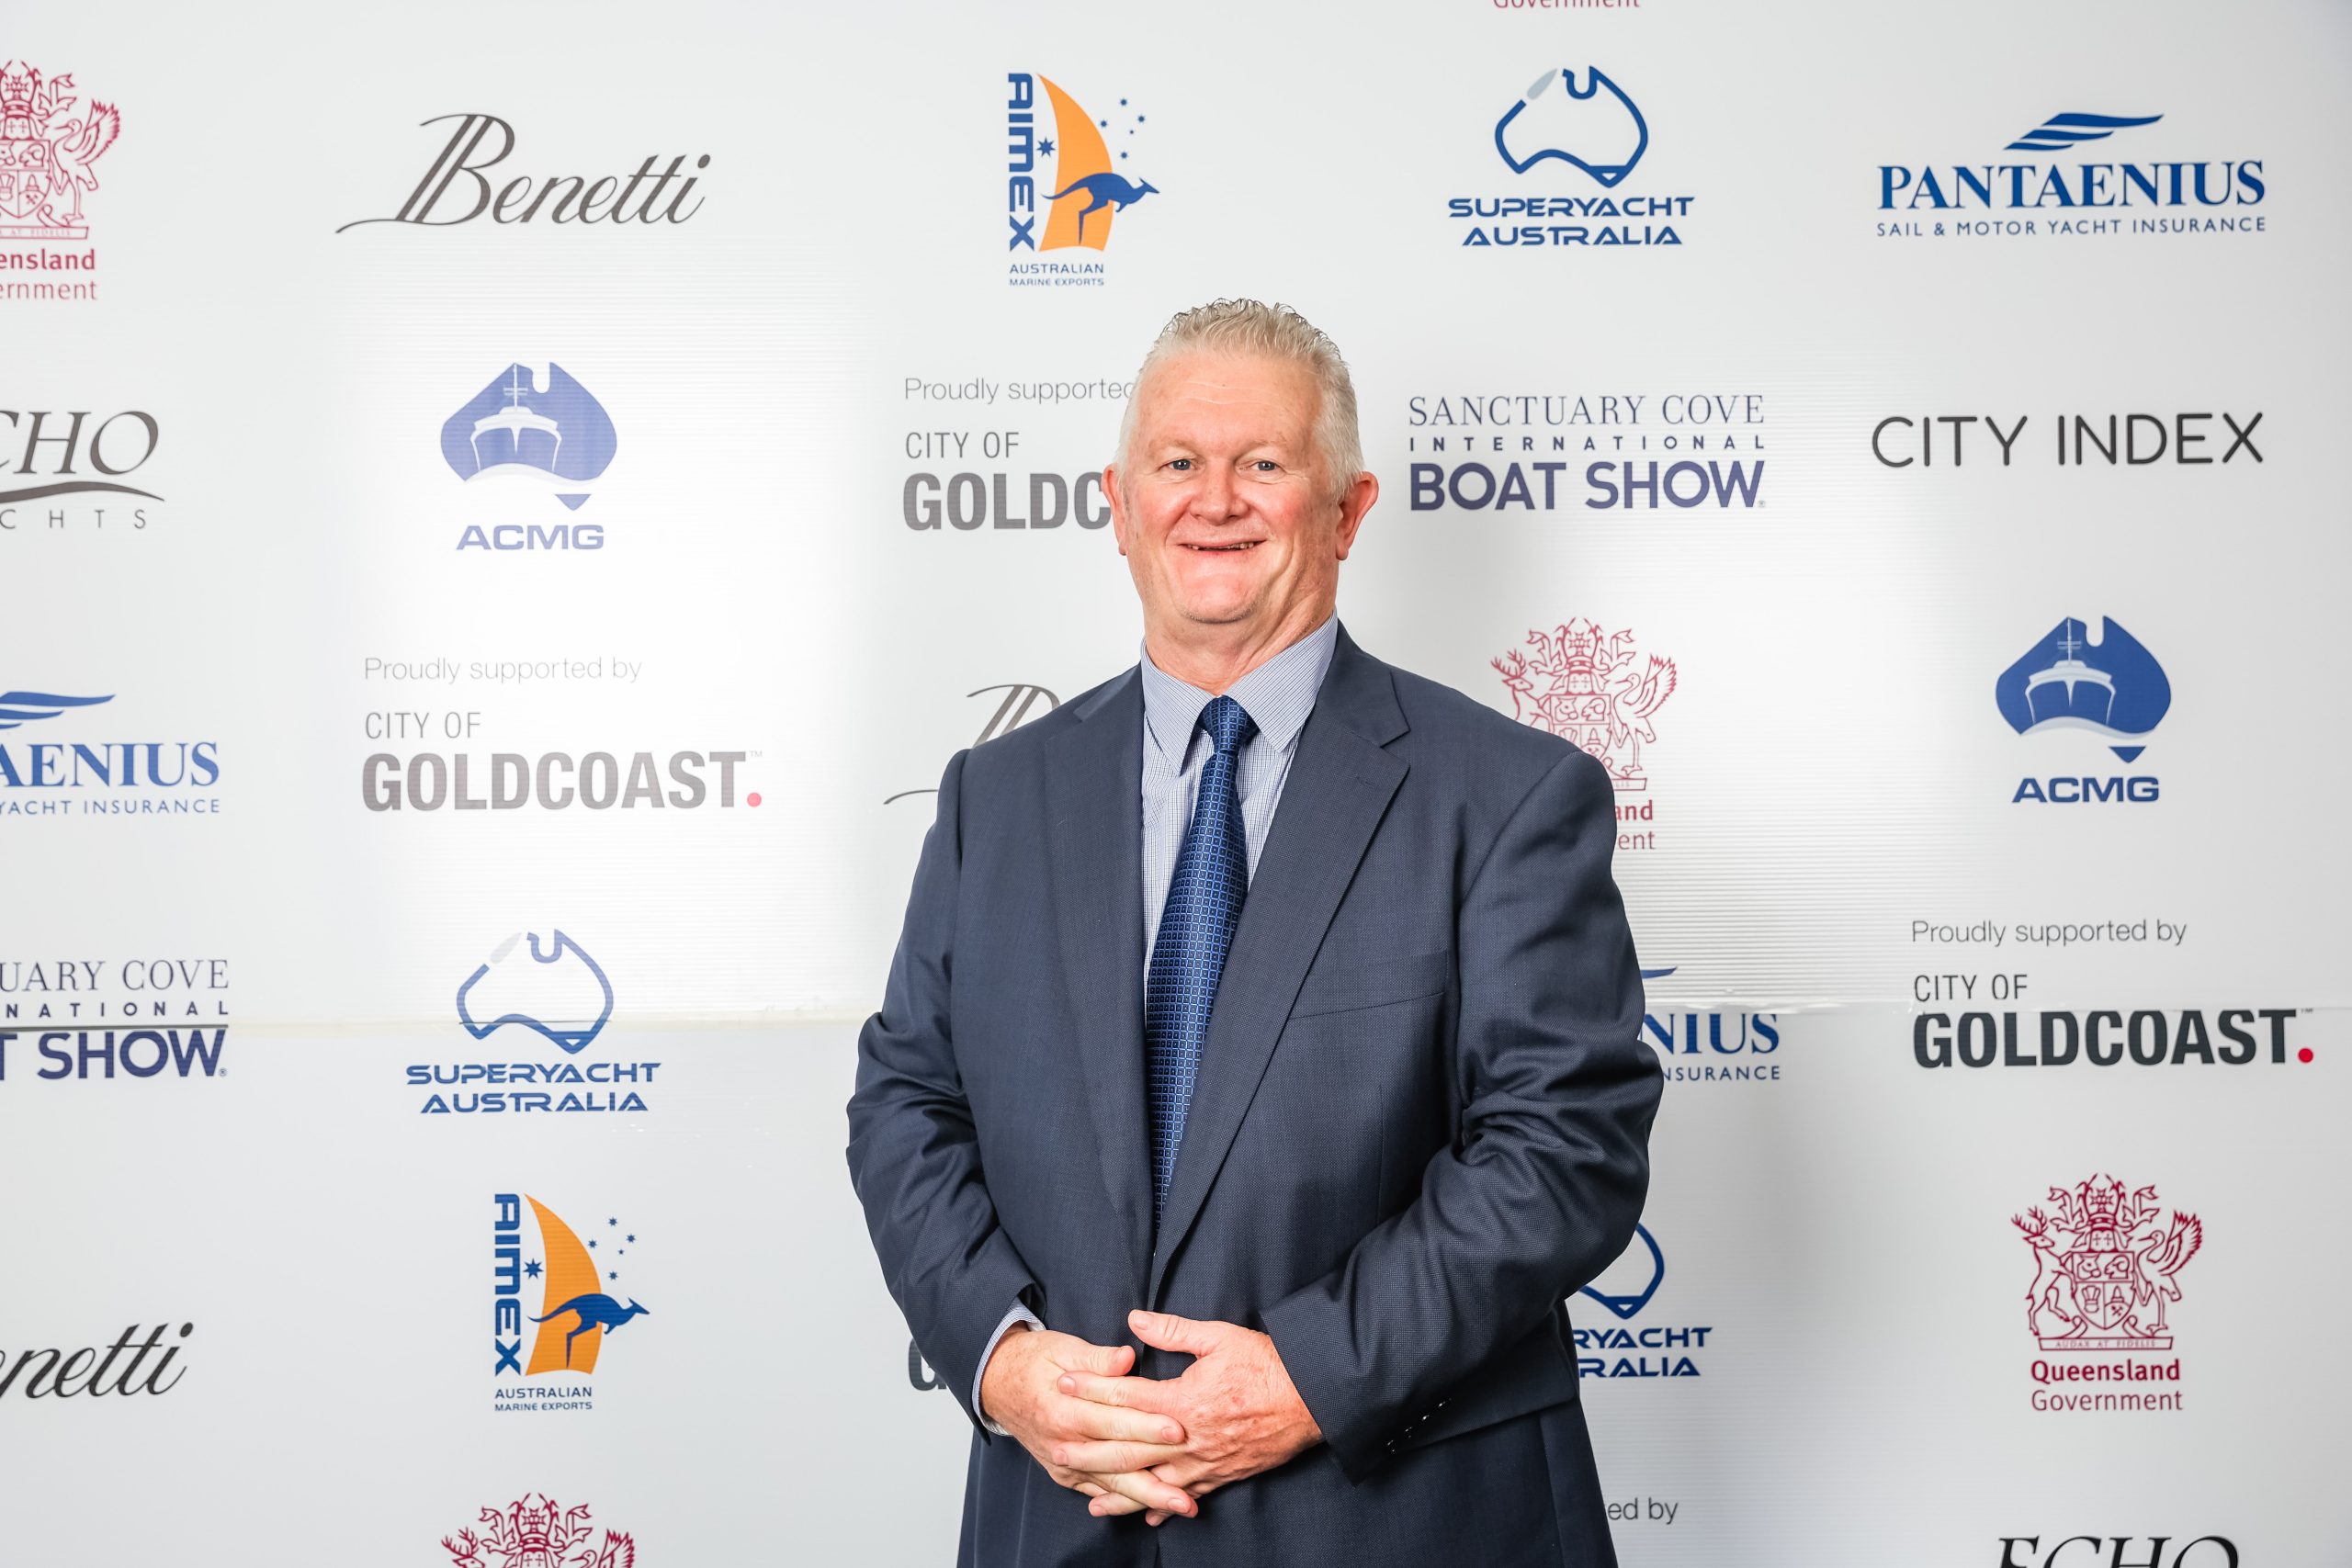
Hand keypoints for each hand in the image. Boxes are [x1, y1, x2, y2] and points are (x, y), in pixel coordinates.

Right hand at [980, 1325, 1200, 1519]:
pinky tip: (1155, 1509)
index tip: (1178, 1428)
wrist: (998, 1385)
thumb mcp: (1064, 1347)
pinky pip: (1100, 1492)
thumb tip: (1127, 1358)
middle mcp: (1065, 1441)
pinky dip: (1127, 1503)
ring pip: (1113, 1484)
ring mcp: (1064, 1464)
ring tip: (1184, 1503)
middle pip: (1118, 1458)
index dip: (1147, 1425)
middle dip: (1158, 1469)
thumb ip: (1098, 1357)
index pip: (1113, 1420)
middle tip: (1191, 1474)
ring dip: (1150, 1496)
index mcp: (1065, 1408)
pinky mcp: (1066, 1476)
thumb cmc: (1035, 1361)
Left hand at [1058, 1309, 1322, 1523]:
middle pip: (1129, 1448)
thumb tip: (1134, 1321)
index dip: (1092, 1390)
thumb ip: (1174, 1331)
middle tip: (1057, 1449)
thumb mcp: (1220, 1337)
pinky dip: (1163, 1508)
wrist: (1313, 1398)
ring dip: (1119, 1490)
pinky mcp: (1224, 1475)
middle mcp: (1189, 1437)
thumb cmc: (1268, 1364)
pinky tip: (1145, 1517)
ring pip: (1154, 1481)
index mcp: (1184, 1398)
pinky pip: (1187, 1496)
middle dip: (1090, 1450)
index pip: (1126, 1396)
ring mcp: (1206, 1461)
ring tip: (1088, 1499)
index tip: (1063, 1385)